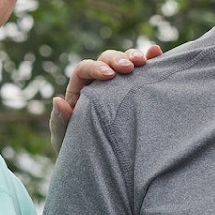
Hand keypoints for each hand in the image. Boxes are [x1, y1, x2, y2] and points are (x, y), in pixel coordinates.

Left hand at [48, 45, 162, 150]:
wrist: (101, 162)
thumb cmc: (79, 149)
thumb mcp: (66, 139)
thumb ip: (59, 122)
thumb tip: (57, 100)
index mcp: (79, 90)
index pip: (84, 69)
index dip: (95, 67)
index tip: (109, 76)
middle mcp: (99, 82)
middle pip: (106, 59)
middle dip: (117, 59)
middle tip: (129, 68)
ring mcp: (120, 84)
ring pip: (124, 60)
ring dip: (133, 56)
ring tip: (143, 62)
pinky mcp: (136, 88)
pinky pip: (143, 70)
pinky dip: (150, 59)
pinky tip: (157, 52)